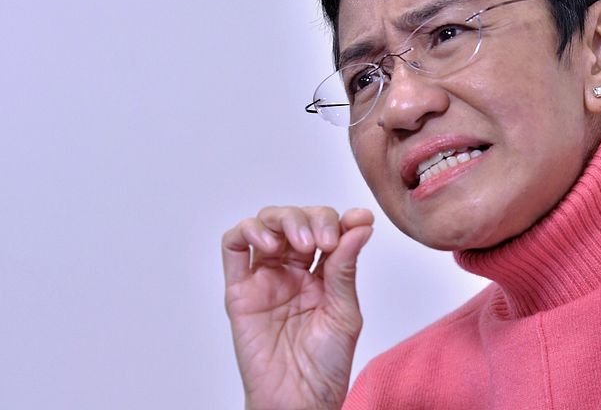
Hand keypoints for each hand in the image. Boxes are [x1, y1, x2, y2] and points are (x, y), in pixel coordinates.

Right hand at [222, 206, 373, 409]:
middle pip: (296, 219)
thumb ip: (345, 268)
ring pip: (265, 224)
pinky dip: (248, 232)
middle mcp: (292, 270)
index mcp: (323, 273)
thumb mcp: (345, 312)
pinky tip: (270, 246)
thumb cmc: (324, 366)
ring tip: (301, 243)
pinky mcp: (239, 290)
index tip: (359, 219)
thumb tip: (359, 225)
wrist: (298, 402)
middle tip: (325, 239)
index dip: (341, 219)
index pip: (328, 229)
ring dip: (283, 220)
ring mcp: (264, 277)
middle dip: (312, 218)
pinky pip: (233, 247)